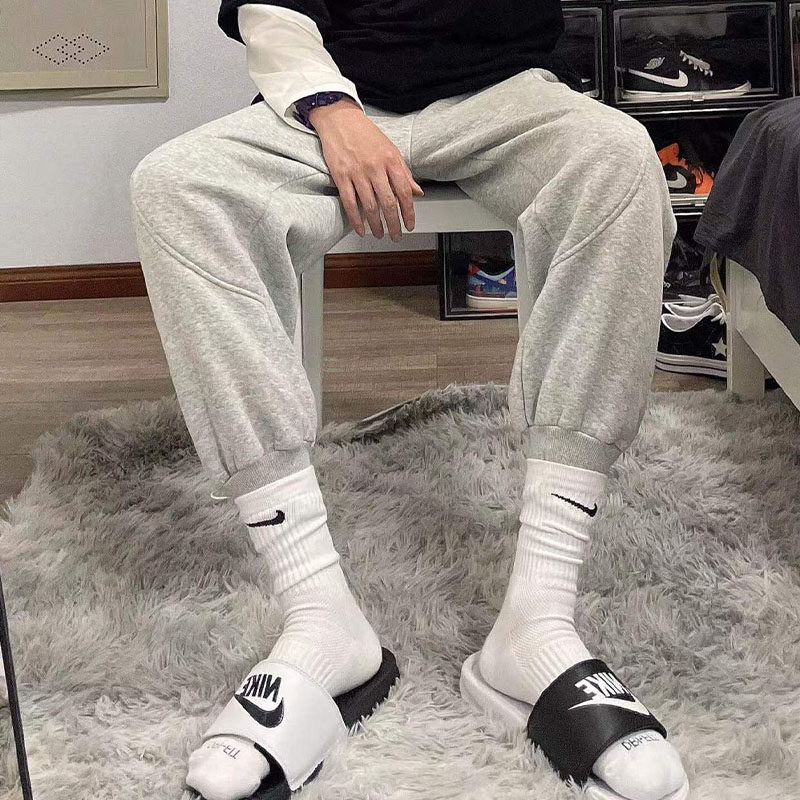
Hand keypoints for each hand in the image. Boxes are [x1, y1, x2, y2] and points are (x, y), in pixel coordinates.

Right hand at [309, 99, 423, 241]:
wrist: (339, 119)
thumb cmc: (366, 134)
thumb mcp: (391, 149)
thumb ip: (404, 172)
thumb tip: (417, 191)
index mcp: (391, 160)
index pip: (404, 192)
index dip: (408, 212)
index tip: (410, 225)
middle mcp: (375, 167)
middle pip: (388, 203)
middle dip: (394, 224)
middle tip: (396, 236)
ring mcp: (357, 172)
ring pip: (370, 206)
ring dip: (376, 225)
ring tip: (380, 235)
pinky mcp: (341, 176)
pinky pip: (350, 203)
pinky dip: (356, 220)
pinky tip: (361, 230)